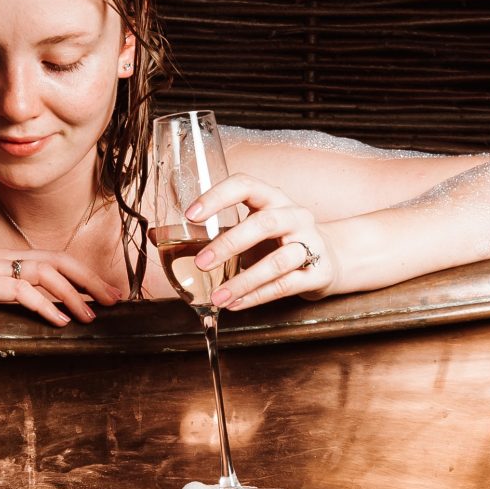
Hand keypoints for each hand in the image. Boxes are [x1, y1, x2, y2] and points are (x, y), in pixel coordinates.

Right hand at [0, 244, 120, 324]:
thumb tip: (27, 301)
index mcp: (3, 256)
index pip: (53, 258)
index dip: (82, 273)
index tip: (105, 290)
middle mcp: (2, 257)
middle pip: (58, 261)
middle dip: (90, 280)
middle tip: (115, 300)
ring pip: (45, 273)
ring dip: (73, 295)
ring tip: (92, 315)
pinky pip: (20, 291)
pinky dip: (44, 304)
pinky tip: (59, 320)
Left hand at [182, 174, 336, 308]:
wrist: (331, 259)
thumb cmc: (279, 240)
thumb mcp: (251, 227)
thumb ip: (213, 231)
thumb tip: (158, 237)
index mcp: (273, 198)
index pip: (245, 185)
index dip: (217, 196)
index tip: (191, 214)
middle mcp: (294, 216)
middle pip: (264, 223)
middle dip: (229, 243)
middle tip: (201, 263)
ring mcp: (310, 243)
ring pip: (278, 260)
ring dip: (244, 280)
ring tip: (216, 297)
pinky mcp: (318, 272)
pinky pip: (286, 286)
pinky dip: (257, 296)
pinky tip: (235, 304)